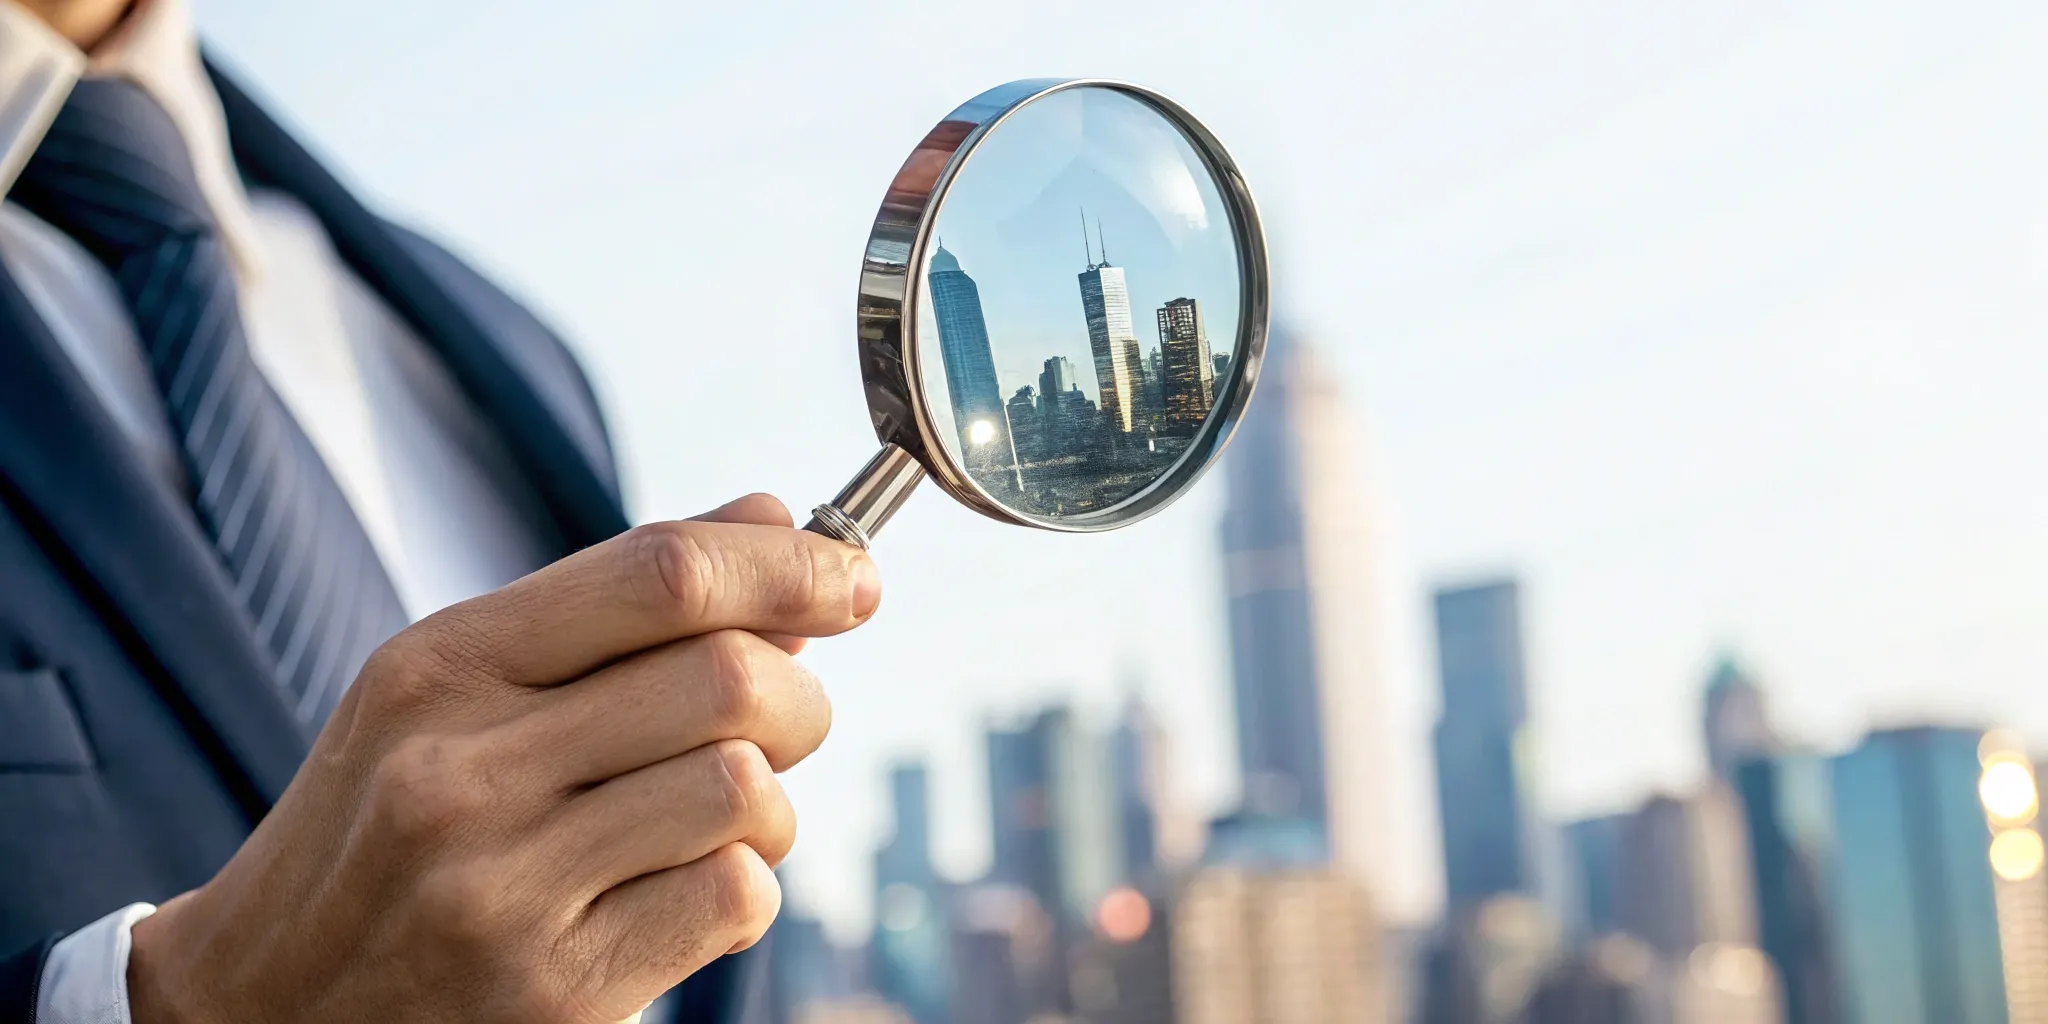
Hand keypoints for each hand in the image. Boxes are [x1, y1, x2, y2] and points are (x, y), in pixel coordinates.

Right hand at [126, 494, 879, 1022]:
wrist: (261, 1007)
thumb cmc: (382, 830)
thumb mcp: (453, 692)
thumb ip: (610, 603)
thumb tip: (771, 518)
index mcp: (439, 667)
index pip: (660, 573)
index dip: (786, 564)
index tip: (851, 578)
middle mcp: (463, 770)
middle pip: (727, 677)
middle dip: (799, 694)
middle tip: (787, 718)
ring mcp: (504, 889)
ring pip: (744, 788)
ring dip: (773, 801)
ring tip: (723, 816)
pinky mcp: (553, 992)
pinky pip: (734, 898)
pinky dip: (746, 888)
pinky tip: (688, 891)